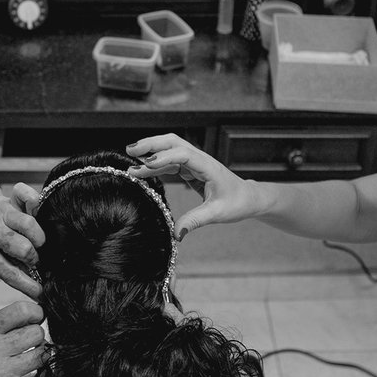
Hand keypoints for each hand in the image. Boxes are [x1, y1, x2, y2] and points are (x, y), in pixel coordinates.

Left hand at [0, 182, 44, 298]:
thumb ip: (3, 262)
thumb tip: (27, 279)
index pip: (7, 272)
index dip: (26, 284)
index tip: (39, 292)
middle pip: (23, 248)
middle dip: (34, 257)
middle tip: (33, 258)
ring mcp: (2, 214)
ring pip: (28, 224)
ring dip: (38, 235)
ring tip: (36, 240)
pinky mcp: (10, 199)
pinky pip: (27, 196)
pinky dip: (34, 200)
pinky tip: (35, 208)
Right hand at [0, 301, 47, 376]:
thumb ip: (9, 323)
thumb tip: (42, 315)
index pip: (22, 311)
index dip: (36, 312)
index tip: (36, 318)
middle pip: (36, 333)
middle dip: (37, 335)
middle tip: (29, 341)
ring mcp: (1, 373)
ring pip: (41, 355)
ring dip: (39, 355)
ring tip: (27, 358)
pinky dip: (39, 375)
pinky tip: (29, 374)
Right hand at [126, 134, 260, 238]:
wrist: (247, 198)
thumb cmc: (236, 203)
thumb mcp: (217, 214)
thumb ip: (196, 221)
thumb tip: (176, 233)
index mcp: (208, 167)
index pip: (183, 155)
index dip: (164, 157)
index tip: (147, 163)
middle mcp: (200, 159)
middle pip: (173, 142)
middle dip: (151, 143)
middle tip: (130, 150)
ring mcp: (194, 162)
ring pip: (169, 149)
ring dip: (150, 151)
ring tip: (130, 158)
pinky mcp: (190, 168)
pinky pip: (170, 162)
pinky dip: (155, 164)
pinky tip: (142, 170)